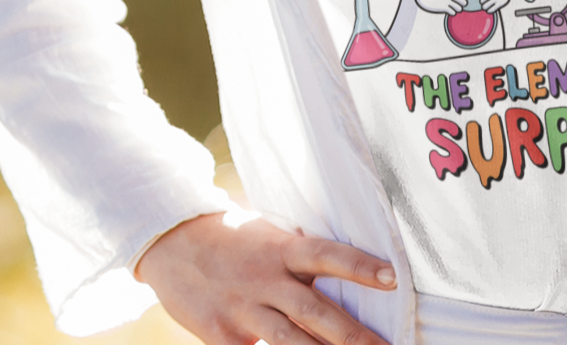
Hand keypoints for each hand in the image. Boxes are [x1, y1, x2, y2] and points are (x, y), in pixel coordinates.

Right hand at [135, 212, 395, 344]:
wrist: (173, 243)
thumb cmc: (232, 236)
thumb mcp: (269, 233)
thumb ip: (298, 252)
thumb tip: (336, 262)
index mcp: (282, 249)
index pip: (328, 255)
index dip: (360, 267)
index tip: (393, 278)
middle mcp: (266, 279)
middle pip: (316, 311)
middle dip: (353, 336)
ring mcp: (243, 309)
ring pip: (288, 342)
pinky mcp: (220, 334)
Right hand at [420, 0, 468, 13]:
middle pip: (464, 2)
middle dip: (462, 4)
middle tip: (457, 4)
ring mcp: (447, 1)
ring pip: (459, 8)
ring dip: (457, 9)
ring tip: (453, 8)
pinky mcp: (443, 7)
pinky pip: (453, 12)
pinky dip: (452, 12)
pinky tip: (449, 11)